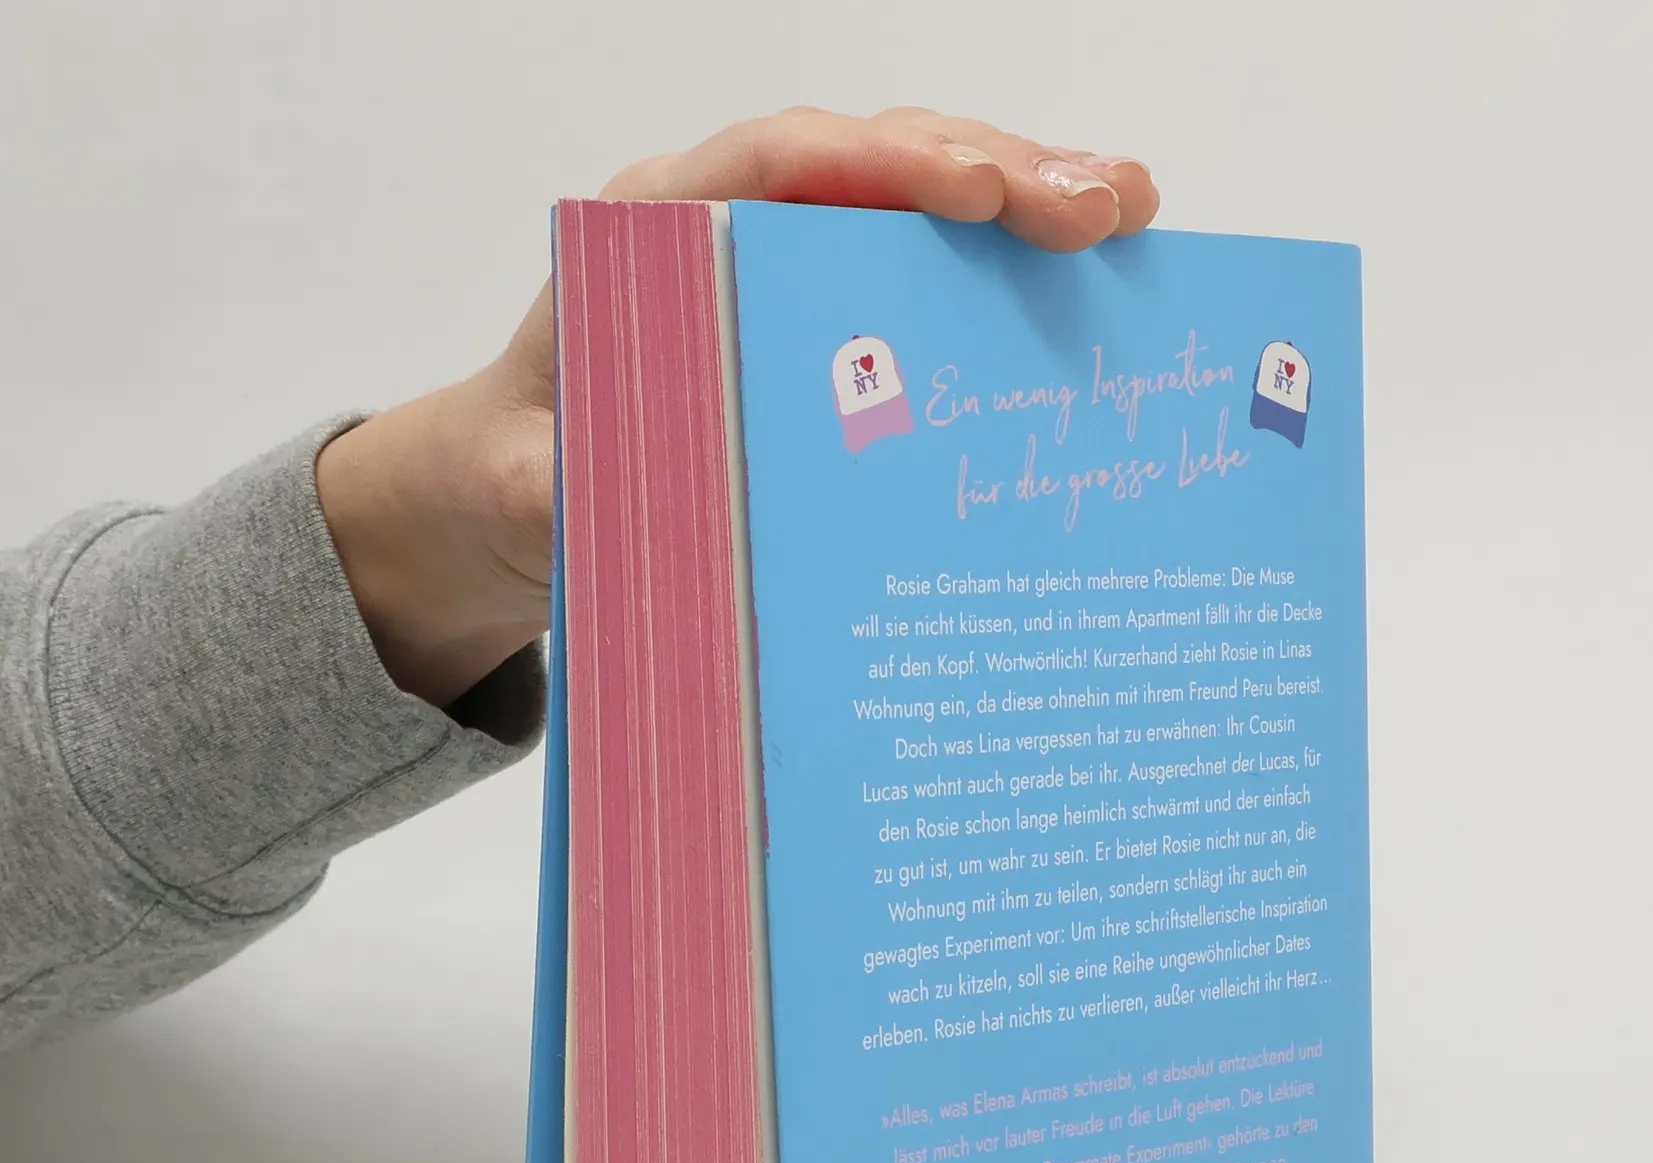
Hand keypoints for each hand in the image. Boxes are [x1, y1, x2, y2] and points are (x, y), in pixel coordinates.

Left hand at [316, 108, 1158, 710]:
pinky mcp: (832, 312)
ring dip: (1028, 199)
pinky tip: (1094, 273)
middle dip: (997, 170)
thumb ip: (572, 489)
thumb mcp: (530, 489)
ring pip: (920, 200)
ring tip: (1130, 214)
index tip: (975, 191)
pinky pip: (927, 268)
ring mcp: (792, 260)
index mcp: (653, 233)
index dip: (884, 164)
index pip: (778, 163)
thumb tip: (655, 503)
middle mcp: (732, 224)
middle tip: (1102, 206)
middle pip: (877, 161)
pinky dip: (1008, 265)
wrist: (514, 488)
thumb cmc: (523, 470)